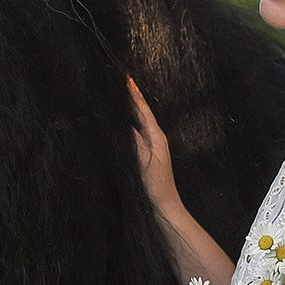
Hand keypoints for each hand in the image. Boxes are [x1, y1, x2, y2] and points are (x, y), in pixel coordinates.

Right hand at [127, 76, 180, 220]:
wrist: (164, 205)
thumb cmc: (156, 186)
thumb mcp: (144, 163)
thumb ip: (136, 143)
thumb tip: (127, 124)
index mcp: (156, 136)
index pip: (143, 110)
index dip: (134, 95)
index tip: (127, 79)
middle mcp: (155, 138)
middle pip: (141, 112)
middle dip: (132, 96)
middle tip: (121, 81)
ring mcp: (151, 145)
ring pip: (138, 120)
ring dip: (130, 107)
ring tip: (120, 93)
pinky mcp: (146, 154)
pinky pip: (136, 131)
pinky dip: (129, 121)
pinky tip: (123, 120)